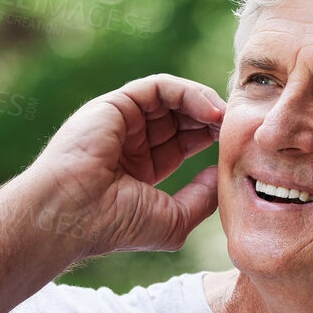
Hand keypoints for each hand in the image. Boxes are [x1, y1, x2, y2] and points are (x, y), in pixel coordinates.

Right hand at [26, 73, 224, 258]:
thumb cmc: (116, 225)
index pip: (184, 143)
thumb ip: (202, 198)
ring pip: (174, 99)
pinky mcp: (116, 103)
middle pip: (182, 118)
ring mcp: (122, 120)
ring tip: (227, 120)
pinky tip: (212, 111)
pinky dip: (190, 94)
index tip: (238, 147)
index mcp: (140, 167)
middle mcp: (131, 140)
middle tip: (239, 129)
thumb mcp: (174, 220)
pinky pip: (161, 87)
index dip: (212, 140)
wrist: (72, 214)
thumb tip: (223, 174)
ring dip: (206, 105)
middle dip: (213, 121)